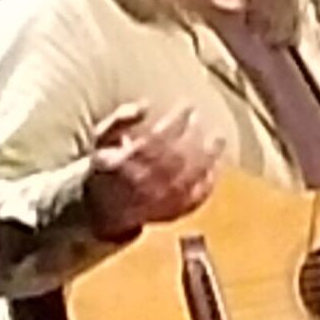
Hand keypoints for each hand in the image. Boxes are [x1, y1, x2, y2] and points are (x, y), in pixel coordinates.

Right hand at [86, 101, 222, 238]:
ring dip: (206, 158)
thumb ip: (121, 118)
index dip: (176, 121)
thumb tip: (146, 105)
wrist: (104, 206)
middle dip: (192, 137)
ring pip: (188, 180)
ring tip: (217, 139)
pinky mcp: (170, 214)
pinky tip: (215, 166)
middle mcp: (141, 185)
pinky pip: (194, 200)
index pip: (156, 139)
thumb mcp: (102, 137)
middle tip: (201, 119)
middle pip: (175, 159)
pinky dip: (208, 183)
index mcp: (123, 163)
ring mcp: (157, 202)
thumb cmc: (107, 164)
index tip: (188, 105)